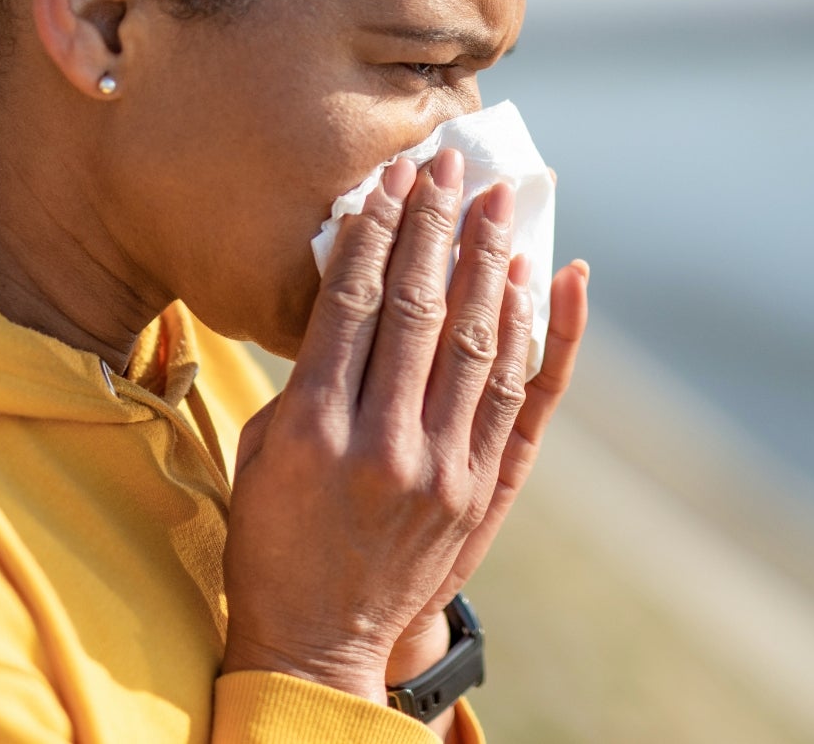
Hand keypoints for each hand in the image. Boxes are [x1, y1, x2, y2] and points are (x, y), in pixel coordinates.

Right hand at [220, 147, 589, 704]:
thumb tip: (350, 289)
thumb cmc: (275, 539)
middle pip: (420, 310)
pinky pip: (522, 398)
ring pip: (480, 344)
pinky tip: (551, 281)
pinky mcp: (482, 491)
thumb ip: (304, 376)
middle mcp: (384, 447)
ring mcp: (442, 471)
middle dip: (437, 229)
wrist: (321, 646)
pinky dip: (543, 335)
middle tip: (452, 168)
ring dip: (491, 264)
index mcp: (313, 432)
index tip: (393, 181)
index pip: (352, 305)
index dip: (377, 233)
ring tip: (498, 204)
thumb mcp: (261, 453)